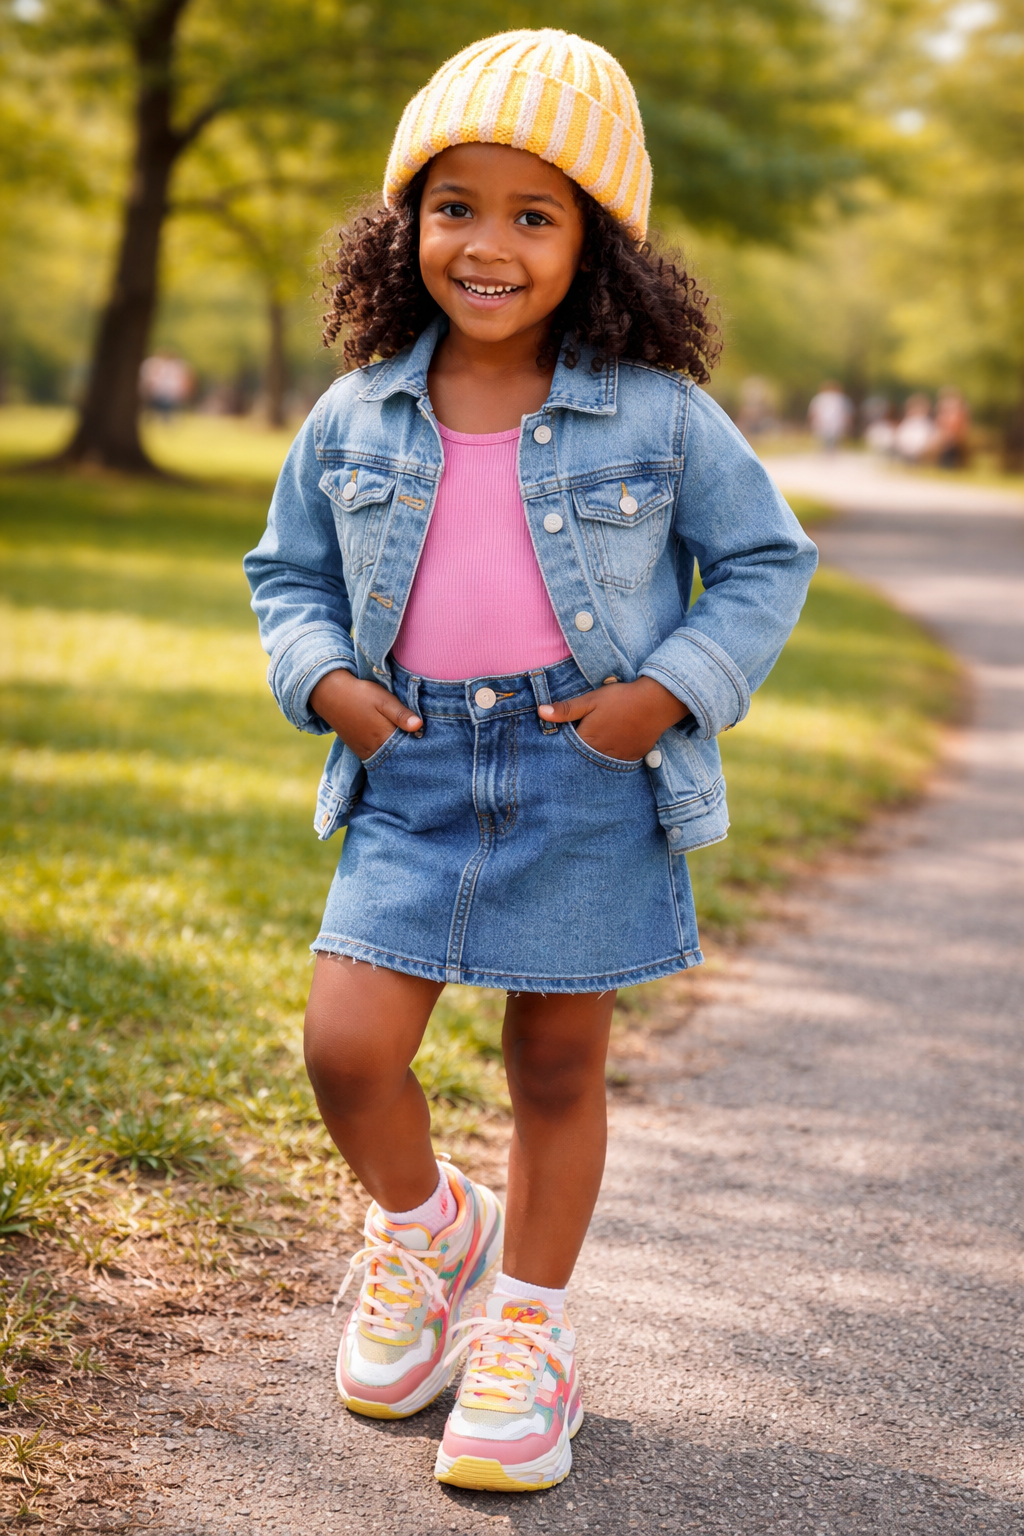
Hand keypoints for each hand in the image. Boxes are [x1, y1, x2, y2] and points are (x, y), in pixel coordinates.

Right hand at [309, 668, 421, 761]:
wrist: (330, 696)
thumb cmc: (360, 694)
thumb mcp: (383, 699)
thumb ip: (400, 714)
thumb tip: (419, 726)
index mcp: (383, 736)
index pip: (409, 748)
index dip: (421, 745)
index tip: (432, 741)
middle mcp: (374, 749)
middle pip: (400, 757)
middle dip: (412, 753)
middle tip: (425, 745)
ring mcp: (365, 752)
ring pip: (389, 760)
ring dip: (400, 755)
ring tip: (413, 747)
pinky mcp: (360, 751)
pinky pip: (378, 758)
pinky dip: (388, 756)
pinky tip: (396, 748)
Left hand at [538, 676, 689, 760]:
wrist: (655, 703)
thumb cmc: (620, 699)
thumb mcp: (590, 700)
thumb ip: (566, 710)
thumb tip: (541, 712)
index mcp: (588, 741)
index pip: (568, 749)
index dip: (564, 742)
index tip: (564, 736)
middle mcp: (601, 754)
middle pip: (583, 757)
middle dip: (579, 751)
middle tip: (582, 740)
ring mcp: (618, 758)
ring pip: (600, 760)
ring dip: (596, 754)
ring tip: (599, 740)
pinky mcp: (632, 757)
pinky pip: (617, 761)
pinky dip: (612, 755)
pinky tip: (613, 743)